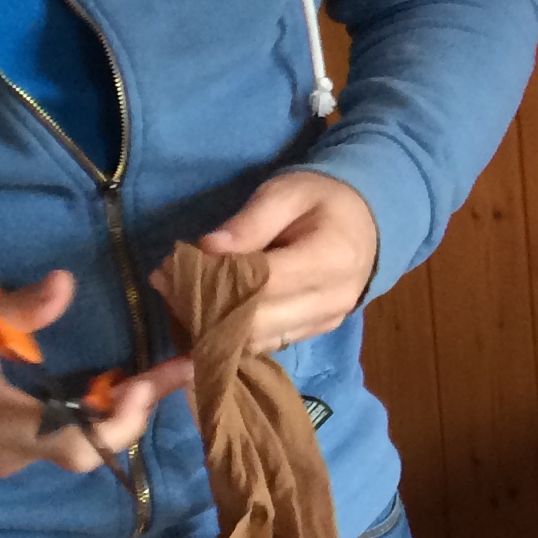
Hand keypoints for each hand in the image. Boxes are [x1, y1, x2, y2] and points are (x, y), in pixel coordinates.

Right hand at [0, 270, 195, 477]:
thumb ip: (14, 312)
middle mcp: (9, 457)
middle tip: (163, 373)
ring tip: (142, 376)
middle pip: (86, 451)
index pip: (85, 444)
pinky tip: (92, 388)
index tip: (152, 381)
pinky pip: (45, 441)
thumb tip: (65, 283)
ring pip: (67, 447)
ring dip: (106, 416)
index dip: (127, 418)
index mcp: (5, 431)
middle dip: (130, 415)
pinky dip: (76, 418)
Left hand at [174, 169, 378, 350]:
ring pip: (257, 342)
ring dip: (212, 326)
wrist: (369, 222)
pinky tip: (206, 310)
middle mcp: (331, 300)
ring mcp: (325, 323)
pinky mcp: (313, 333)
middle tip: (168, 282)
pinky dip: (231, 333)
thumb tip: (206, 251)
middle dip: (204, 308)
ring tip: (180, 296)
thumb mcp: (286, 192)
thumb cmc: (323, 200)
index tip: (173, 266)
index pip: (262, 284)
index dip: (213, 281)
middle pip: (256, 323)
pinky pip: (264, 344)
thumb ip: (249, 223)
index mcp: (330, 258)